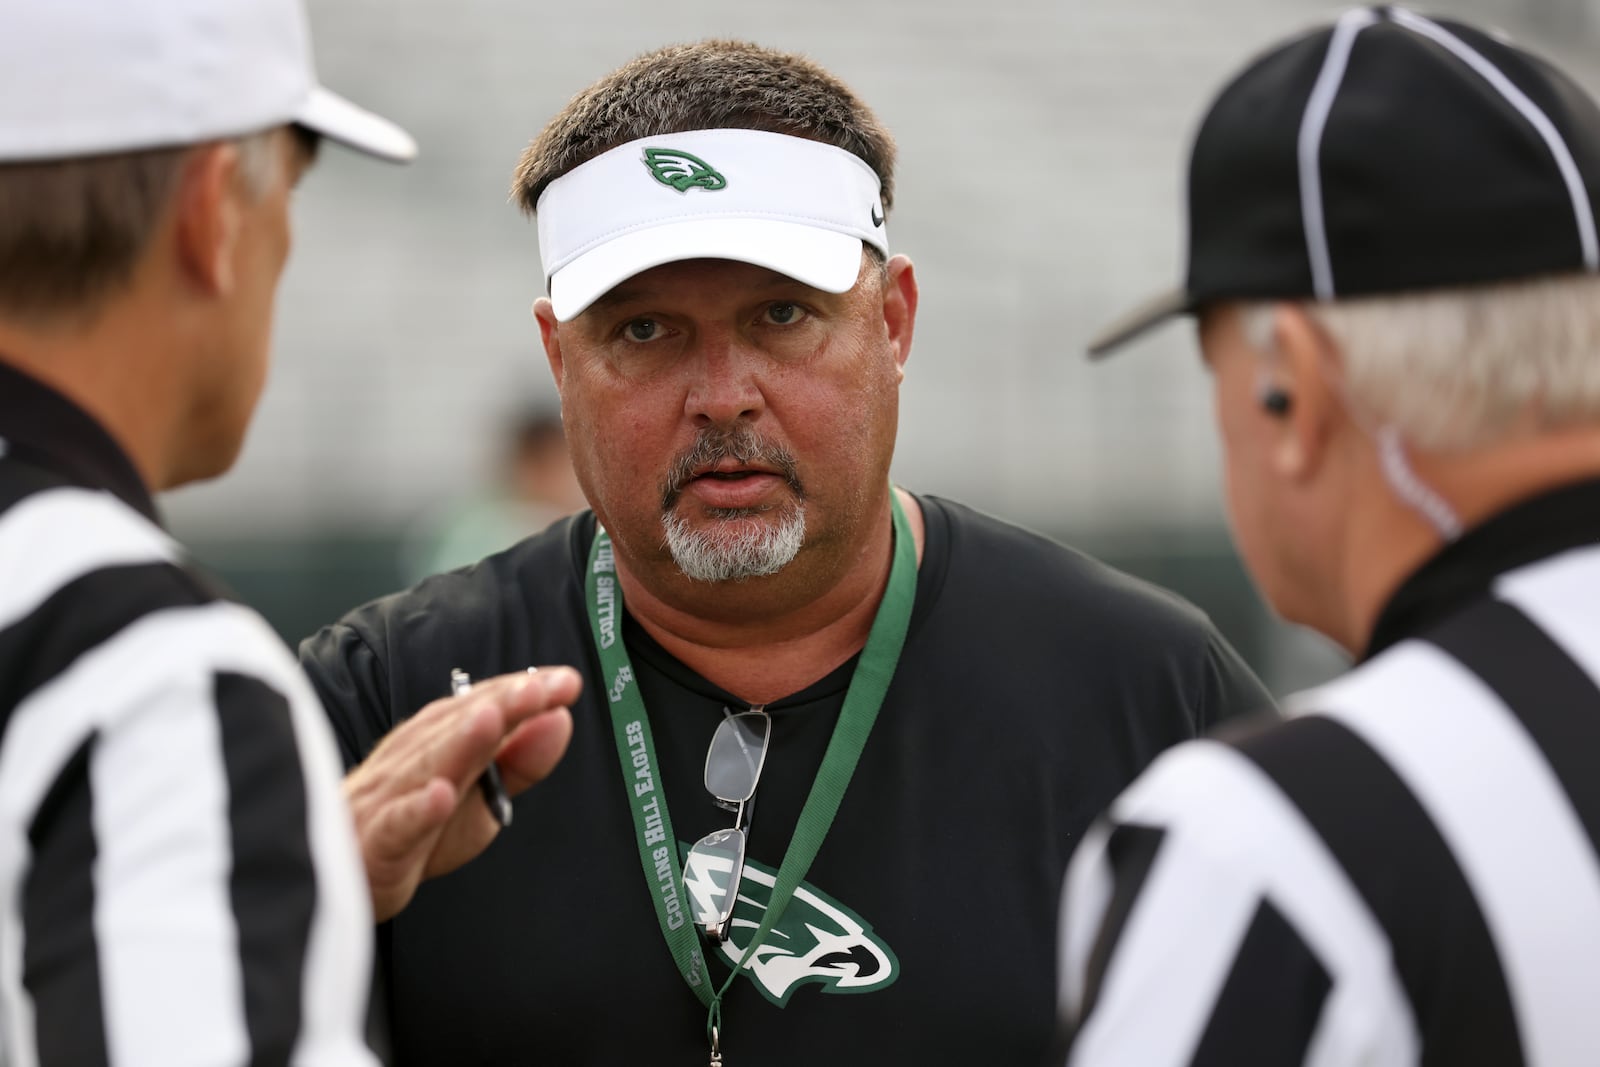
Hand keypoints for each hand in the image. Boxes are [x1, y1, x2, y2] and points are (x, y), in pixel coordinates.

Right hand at [343, 667, 580, 920]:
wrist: (342, 873)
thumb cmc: (414, 828)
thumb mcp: (480, 797)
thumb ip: (521, 762)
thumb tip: (560, 719)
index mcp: (438, 740)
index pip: (484, 706)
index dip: (524, 693)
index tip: (566, 682)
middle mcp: (413, 758)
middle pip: (458, 727)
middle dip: (500, 704)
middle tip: (539, 688)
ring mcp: (389, 798)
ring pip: (426, 766)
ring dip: (461, 742)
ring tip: (495, 719)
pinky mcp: (374, 843)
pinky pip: (395, 824)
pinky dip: (416, 810)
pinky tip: (440, 797)